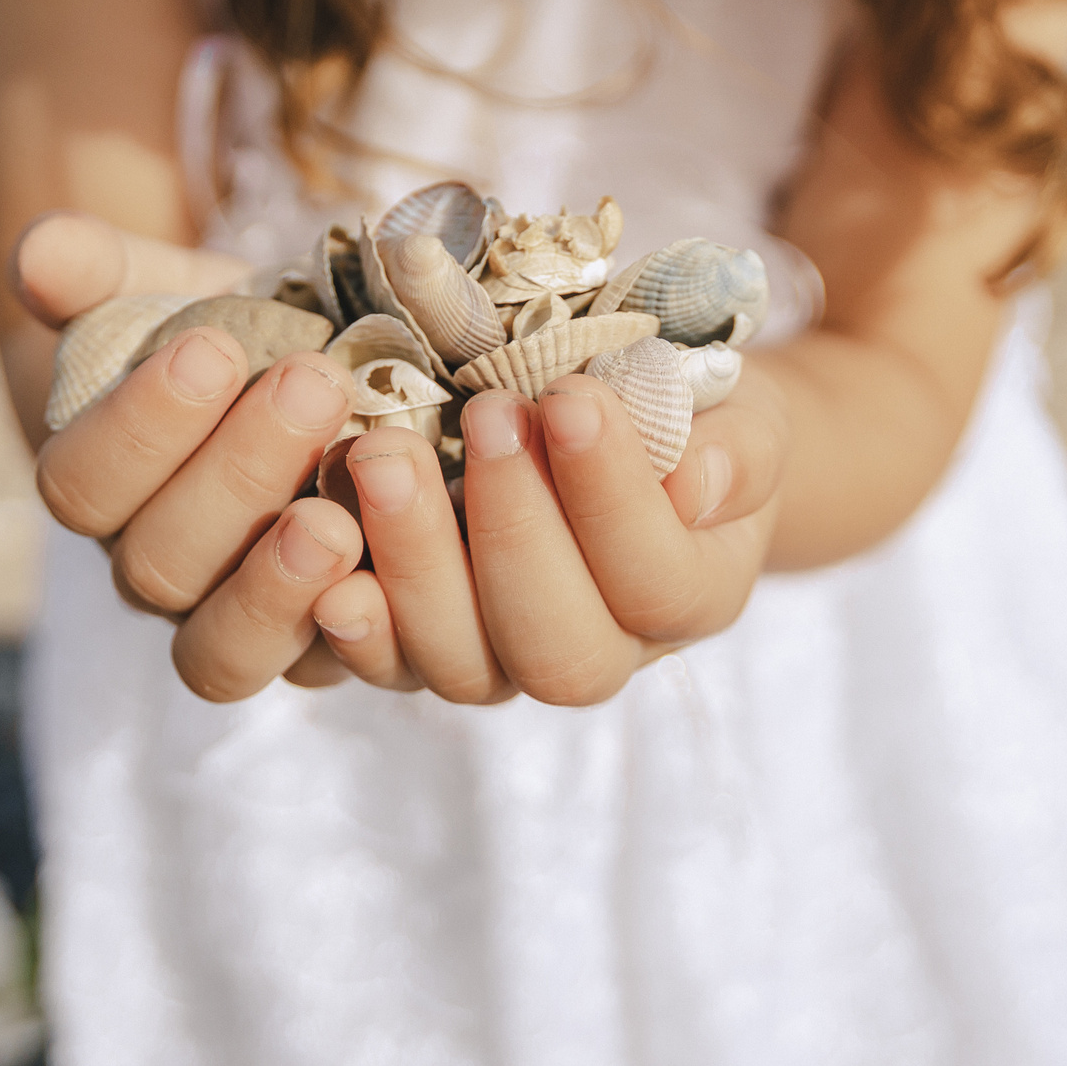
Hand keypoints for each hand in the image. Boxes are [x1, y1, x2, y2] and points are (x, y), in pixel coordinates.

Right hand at [18, 213, 366, 701]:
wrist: (327, 382)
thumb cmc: (232, 333)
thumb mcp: (172, 286)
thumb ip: (100, 268)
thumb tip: (39, 257)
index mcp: (100, 489)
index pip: (83, 485)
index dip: (139, 427)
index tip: (210, 348)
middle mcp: (156, 570)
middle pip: (160, 563)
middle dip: (236, 475)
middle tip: (314, 385)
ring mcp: (236, 622)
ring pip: (224, 646)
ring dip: (278, 583)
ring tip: (337, 517)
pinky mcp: (323, 649)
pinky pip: (323, 669)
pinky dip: (355, 633)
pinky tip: (387, 574)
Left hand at [308, 366, 786, 706]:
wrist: (629, 431)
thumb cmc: (690, 418)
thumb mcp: (740, 414)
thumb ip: (736, 449)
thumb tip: (695, 483)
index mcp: (691, 597)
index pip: (656, 580)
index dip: (613, 499)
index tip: (572, 397)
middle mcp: (604, 652)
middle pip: (560, 653)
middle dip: (516, 533)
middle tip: (487, 415)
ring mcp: (508, 661)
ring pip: (465, 668)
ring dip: (419, 567)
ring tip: (384, 456)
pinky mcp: (426, 648)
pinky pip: (388, 664)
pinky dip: (355, 623)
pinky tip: (327, 565)